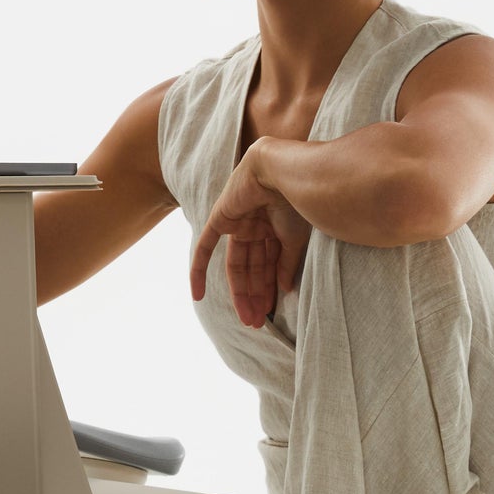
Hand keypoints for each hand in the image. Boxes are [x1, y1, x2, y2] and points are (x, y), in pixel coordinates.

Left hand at [189, 139, 311, 326]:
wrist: (282, 170)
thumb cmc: (296, 199)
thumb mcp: (294, 239)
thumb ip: (286, 264)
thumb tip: (283, 289)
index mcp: (275, 227)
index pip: (269, 264)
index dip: (269, 289)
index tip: (270, 313)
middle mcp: (256, 225)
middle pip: (252, 267)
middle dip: (254, 295)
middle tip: (256, 323)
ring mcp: (237, 221)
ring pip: (236, 264)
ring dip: (240, 291)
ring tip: (247, 318)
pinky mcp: (220, 217)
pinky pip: (205, 247)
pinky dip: (198, 269)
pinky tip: (197, 295)